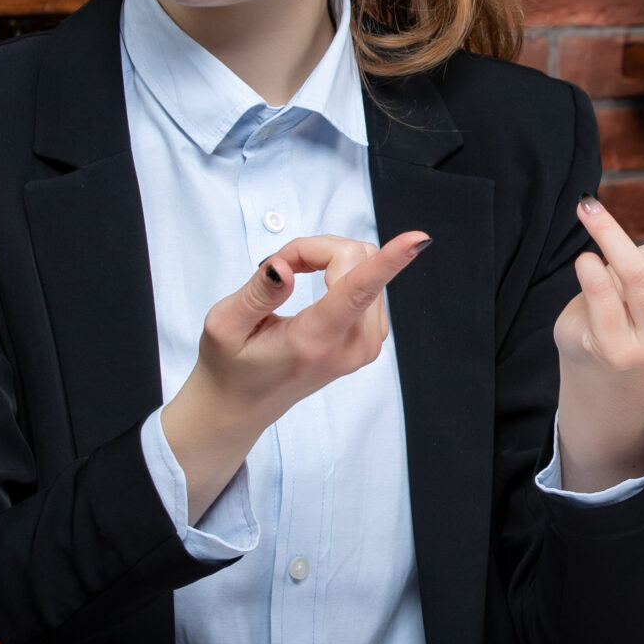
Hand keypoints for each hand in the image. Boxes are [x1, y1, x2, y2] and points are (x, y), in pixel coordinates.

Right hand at [157, 230, 427, 513]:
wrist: (243, 404)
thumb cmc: (230, 363)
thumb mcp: (224, 325)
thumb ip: (257, 293)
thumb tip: (285, 265)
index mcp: (314, 342)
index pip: (356, 292)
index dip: (389, 261)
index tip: (419, 239)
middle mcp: (351, 346)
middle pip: (356, 260)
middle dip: (315, 249)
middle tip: (277, 266)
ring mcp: (368, 344)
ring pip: (364, 263)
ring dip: (326, 258)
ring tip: (289, 279)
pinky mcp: (373, 338)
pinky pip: (368, 279)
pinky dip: (339, 270)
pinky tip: (314, 289)